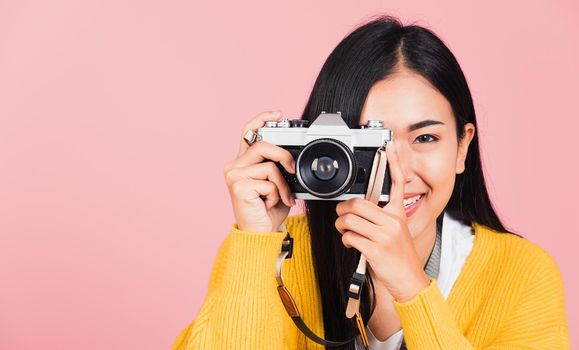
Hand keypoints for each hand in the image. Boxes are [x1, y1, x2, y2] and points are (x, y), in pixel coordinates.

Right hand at [224, 111, 296, 232]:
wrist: (260, 233)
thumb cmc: (268, 210)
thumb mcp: (277, 183)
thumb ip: (279, 167)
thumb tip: (292, 157)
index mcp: (243, 162)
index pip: (248, 132)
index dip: (261, 119)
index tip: (277, 114)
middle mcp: (234, 166)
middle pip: (262, 144)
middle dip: (283, 156)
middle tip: (292, 169)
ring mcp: (233, 175)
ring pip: (269, 165)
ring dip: (282, 183)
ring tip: (282, 197)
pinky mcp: (238, 186)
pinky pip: (268, 182)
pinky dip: (276, 194)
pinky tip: (269, 204)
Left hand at [334, 141, 430, 301]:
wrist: (409, 280)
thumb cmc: (399, 256)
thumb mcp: (395, 231)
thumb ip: (381, 217)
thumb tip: (358, 208)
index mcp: (398, 214)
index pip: (396, 183)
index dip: (393, 162)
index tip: (389, 145)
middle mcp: (393, 221)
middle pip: (358, 204)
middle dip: (343, 210)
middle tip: (342, 216)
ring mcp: (385, 236)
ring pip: (349, 220)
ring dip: (341, 227)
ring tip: (347, 233)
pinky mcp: (376, 250)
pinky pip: (350, 237)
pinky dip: (346, 240)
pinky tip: (352, 244)